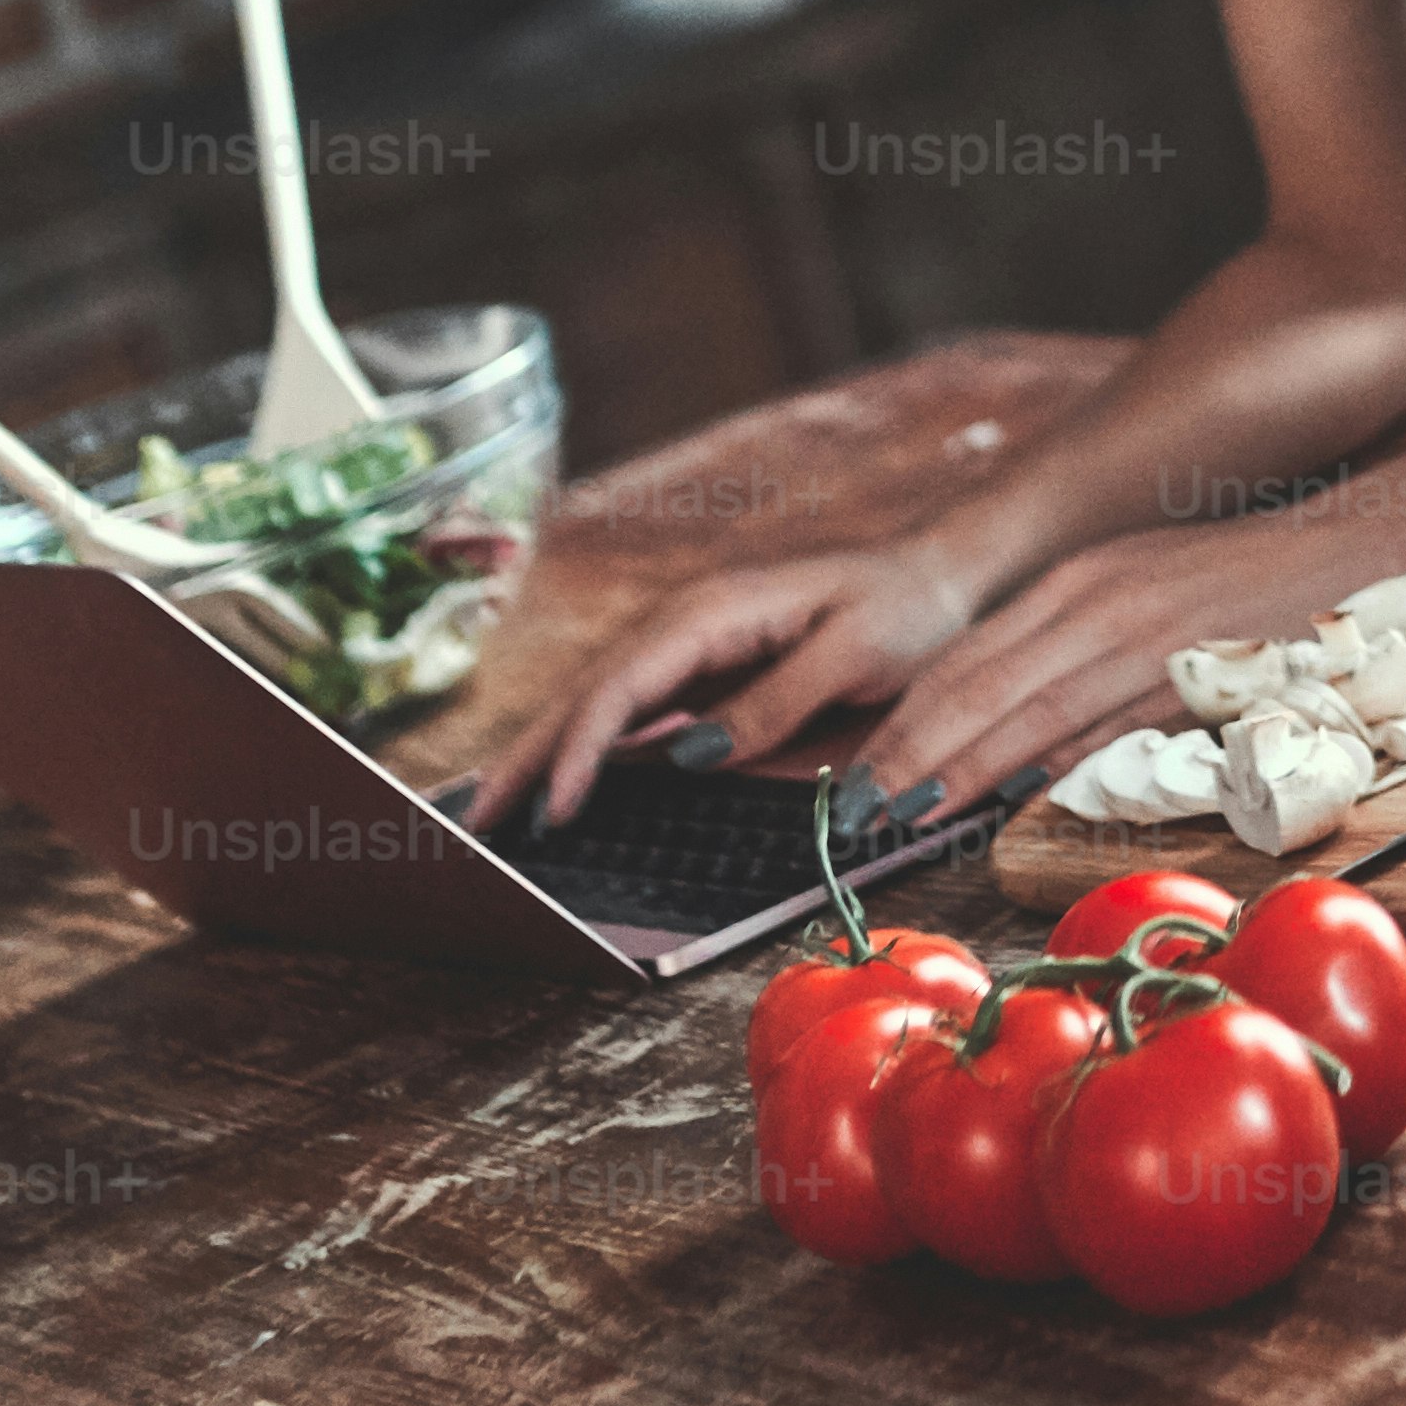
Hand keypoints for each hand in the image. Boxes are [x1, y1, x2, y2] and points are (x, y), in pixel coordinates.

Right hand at [510, 536, 978, 826]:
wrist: (930, 578)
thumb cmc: (900, 611)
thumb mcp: (852, 655)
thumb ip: (774, 702)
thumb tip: (689, 752)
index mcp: (713, 611)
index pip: (624, 684)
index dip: (581, 748)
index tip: (553, 808)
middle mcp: (685, 623)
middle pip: (587, 693)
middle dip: (528, 756)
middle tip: (475, 827)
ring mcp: (687, 647)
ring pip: (596, 704)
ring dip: (542, 756)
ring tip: (492, 817)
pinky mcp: (700, 672)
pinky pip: (628, 713)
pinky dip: (584, 749)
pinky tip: (558, 787)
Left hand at [828, 510, 1405, 843]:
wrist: (1349, 549)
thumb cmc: (1240, 585)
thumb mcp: (1140, 595)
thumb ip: (1073, 648)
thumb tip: (1010, 732)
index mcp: (1078, 581)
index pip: (966, 657)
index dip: (908, 718)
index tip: (861, 774)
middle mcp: (1097, 600)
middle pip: (980, 681)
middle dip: (914, 750)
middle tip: (861, 810)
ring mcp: (1143, 633)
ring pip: (1030, 707)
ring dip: (964, 767)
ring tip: (910, 814)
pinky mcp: (1191, 670)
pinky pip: (1108, 724)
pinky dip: (1055, 763)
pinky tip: (1014, 797)